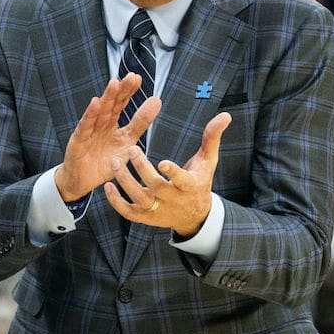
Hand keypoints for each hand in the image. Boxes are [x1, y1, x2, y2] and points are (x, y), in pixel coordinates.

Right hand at [54, 74, 161, 200]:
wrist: (84, 182)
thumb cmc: (105, 162)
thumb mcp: (127, 142)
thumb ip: (140, 123)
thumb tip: (157, 101)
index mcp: (112, 123)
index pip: (121, 103)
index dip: (129, 91)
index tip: (138, 78)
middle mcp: (101, 123)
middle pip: (112, 104)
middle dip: (121, 90)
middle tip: (131, 77)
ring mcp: (89, 131)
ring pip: (99, 112)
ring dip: (107, 97)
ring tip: (115, 83)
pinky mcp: (79, 141)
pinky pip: (85, 127)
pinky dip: (90, 115)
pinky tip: (95, 103)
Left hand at [104, 112, 231, 236]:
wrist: (194, 215)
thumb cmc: (199, 180)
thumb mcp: (208, 160)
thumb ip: (212, 137)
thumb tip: (225, 115)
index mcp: (190, 186)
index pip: (182, 181)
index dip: (173, 173)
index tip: (162, 162)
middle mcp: (173, 200)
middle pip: (156, 188)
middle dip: (142, 170)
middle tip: (131, 150)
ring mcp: (158, 211)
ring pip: (139, 200)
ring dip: (125, 182)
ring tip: (116, 162)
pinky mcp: (145, 218)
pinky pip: (128, 213)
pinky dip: (116, 202)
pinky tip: (108, 186)